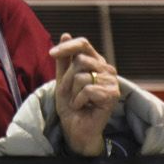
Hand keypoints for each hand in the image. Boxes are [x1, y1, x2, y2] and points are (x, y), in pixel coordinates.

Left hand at [50, 33, 120, 155]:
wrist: (75, 128)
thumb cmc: (71, 105)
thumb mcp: (62, 79)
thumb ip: (64, 60)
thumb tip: (66, 34)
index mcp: (96, 62)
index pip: (83, 44)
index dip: (67, 47)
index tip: (51, 54)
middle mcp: (107, 69)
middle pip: (80, 60)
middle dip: (68, 79)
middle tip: (71, 93)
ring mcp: (112, 81)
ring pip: (82, 76)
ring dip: (73, 92)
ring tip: (78, 101)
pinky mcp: (112, 95)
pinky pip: (87, 89)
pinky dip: (79, 101)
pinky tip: (83, 107)